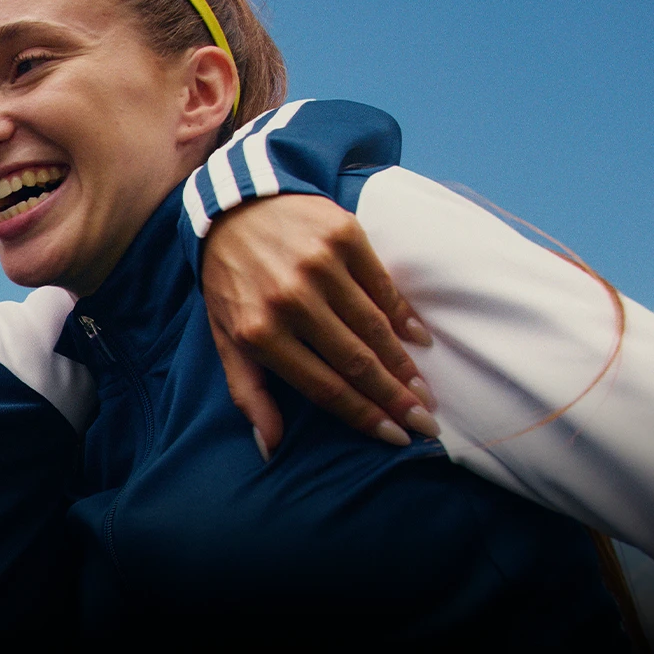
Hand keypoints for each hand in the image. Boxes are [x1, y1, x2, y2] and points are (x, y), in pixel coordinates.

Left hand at [200, 194, 437, 457]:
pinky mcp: (343, 236)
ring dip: (404, 364)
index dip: (364, 415)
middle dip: (396, 397)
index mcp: (259, 332)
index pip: (324, 385)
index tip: (395, 436)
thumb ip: (248, 393)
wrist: (233, 207)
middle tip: (426, 423)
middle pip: (356, 360)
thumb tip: (269, 447)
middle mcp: (290, 299)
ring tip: (425, 391)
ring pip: (374, 326)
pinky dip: (403, 315)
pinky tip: (419, 340)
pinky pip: (382, 285)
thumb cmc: (232, 281)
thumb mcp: (226, 337)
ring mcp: (318, 265)